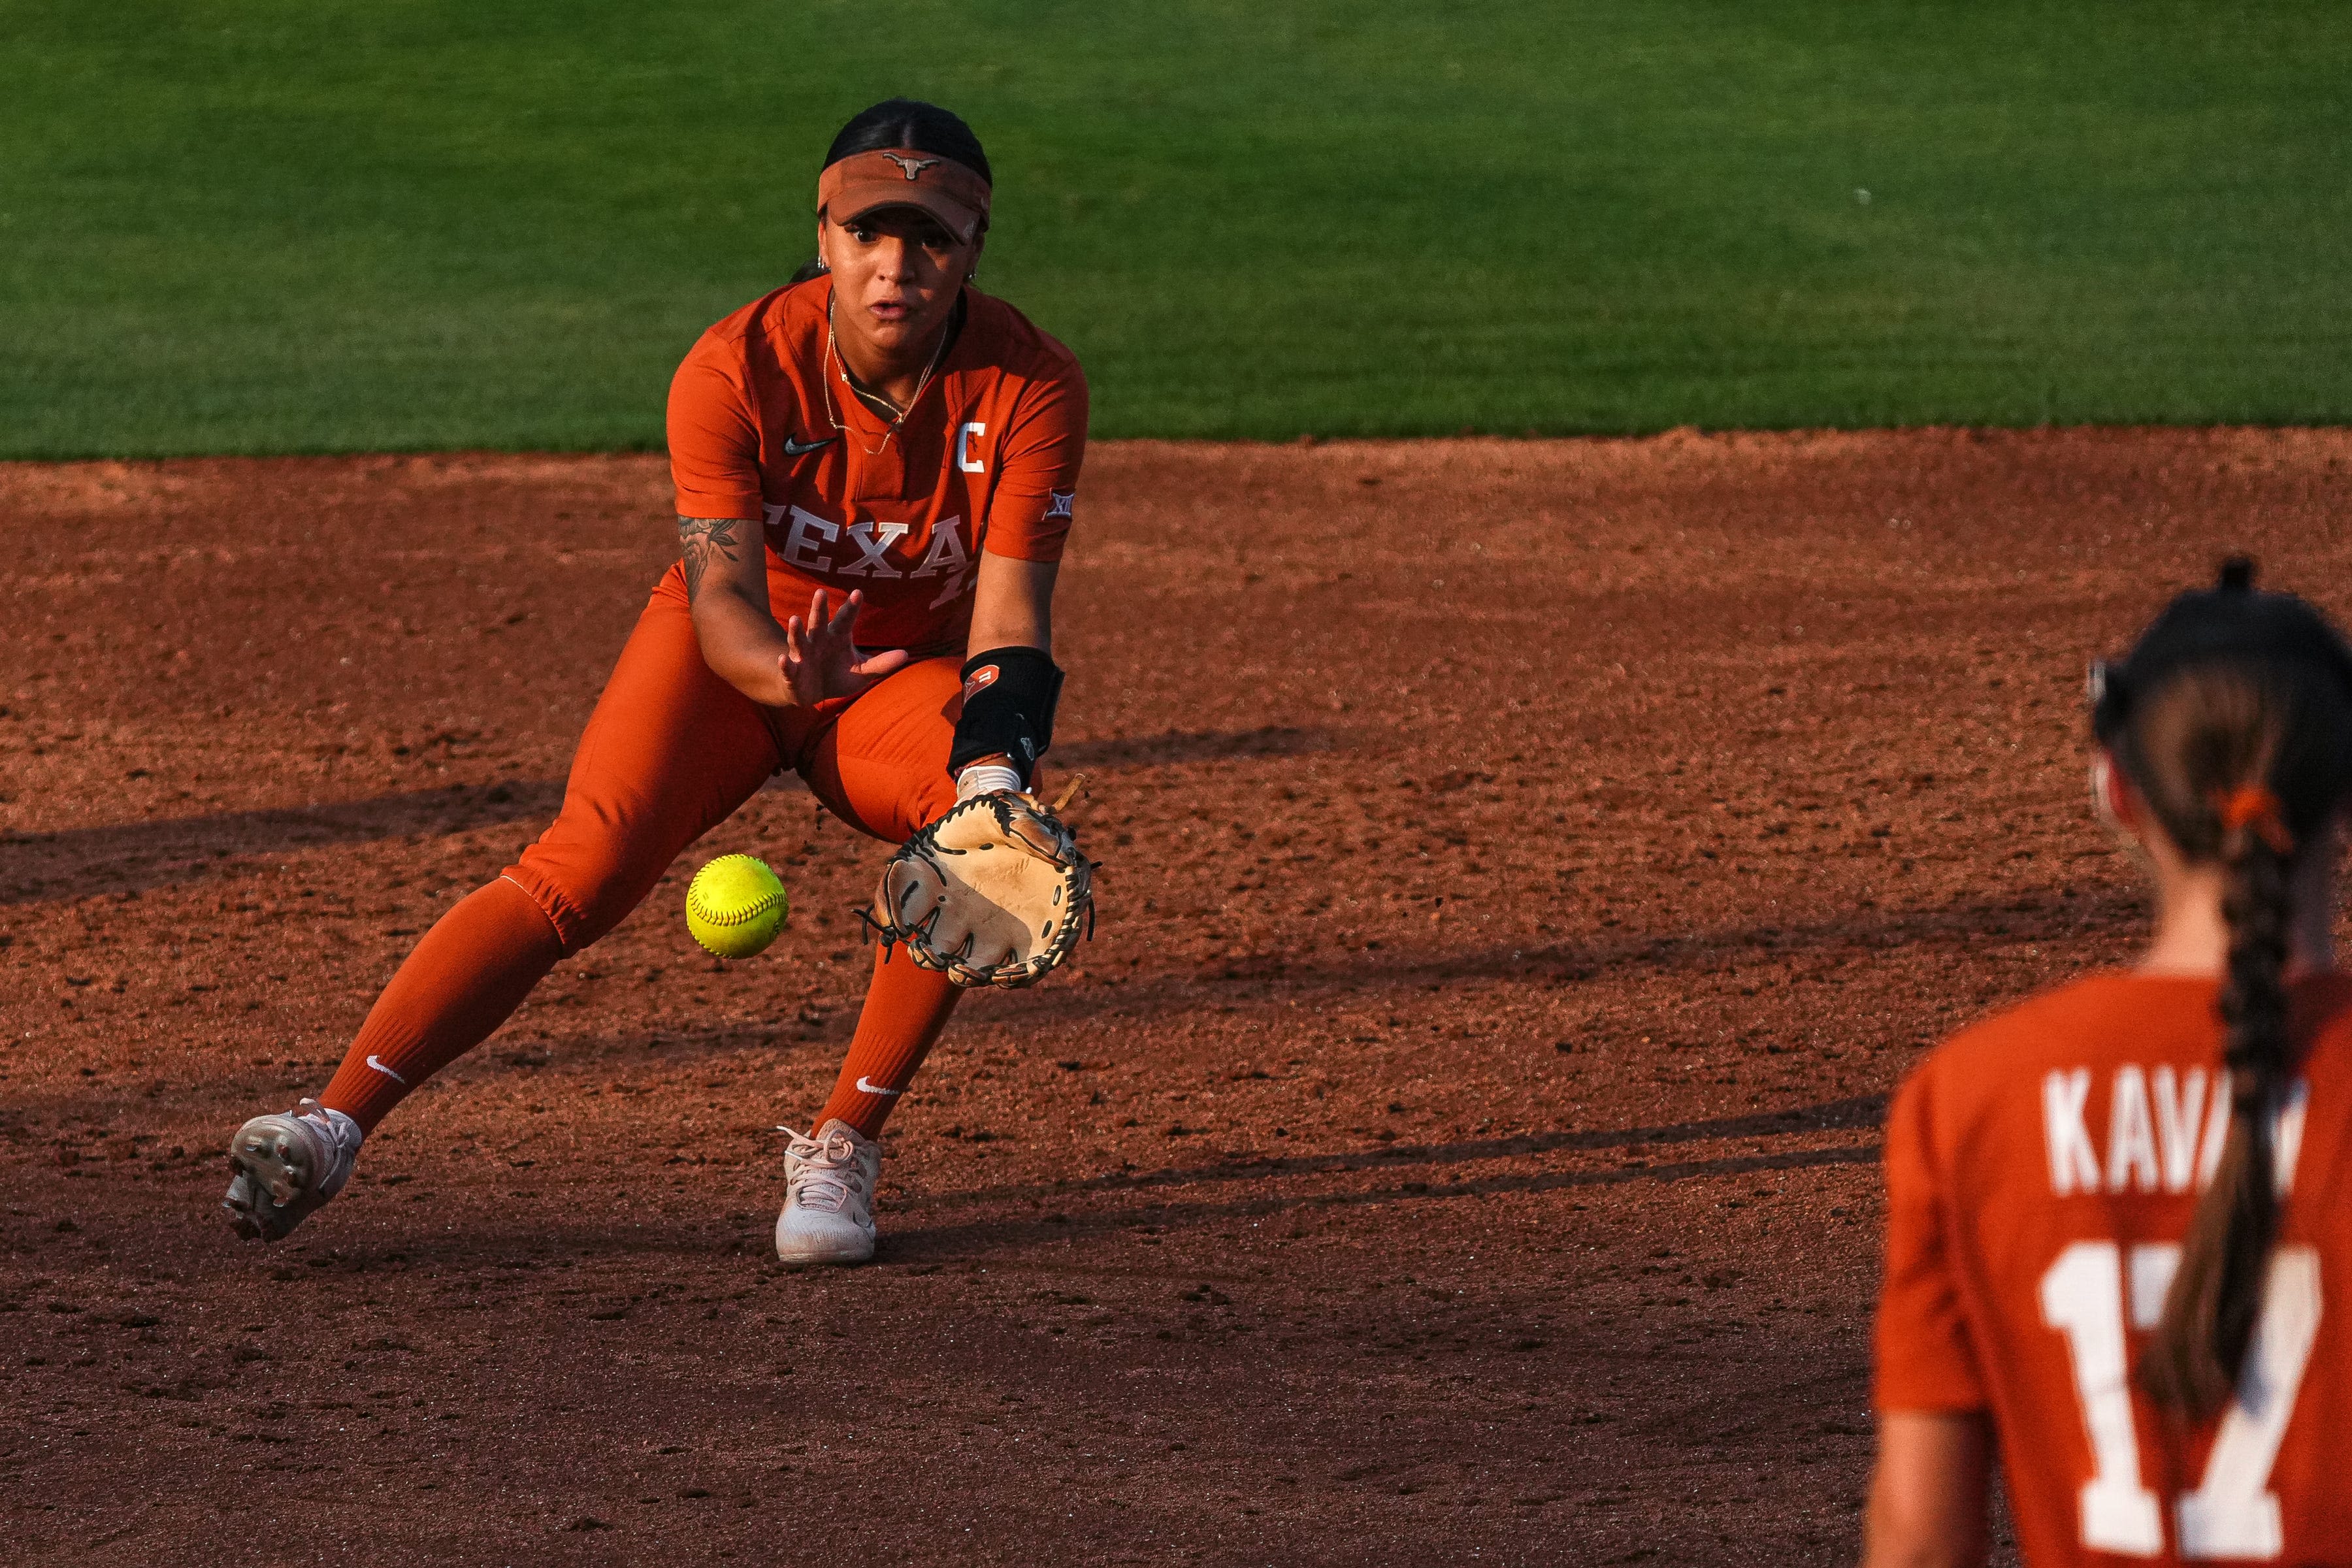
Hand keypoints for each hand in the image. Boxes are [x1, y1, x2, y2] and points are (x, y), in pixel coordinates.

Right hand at [780, 588, 908, 704]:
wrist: (812, 693)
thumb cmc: (838, 675)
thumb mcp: (863, 671)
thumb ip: (881, 663)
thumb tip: (906, 655)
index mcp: (837, 637)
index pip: (845, 619)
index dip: (851, 607)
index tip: (858, 592)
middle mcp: (819, 641)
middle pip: (819, 622)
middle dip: (819, 608)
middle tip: (821, 592)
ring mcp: (804, 656)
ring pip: (799, 640)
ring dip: (796, 630)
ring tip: (795, 618)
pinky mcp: (793, 673)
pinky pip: (789, 668)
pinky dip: (786, 664)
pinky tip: (783, 659)